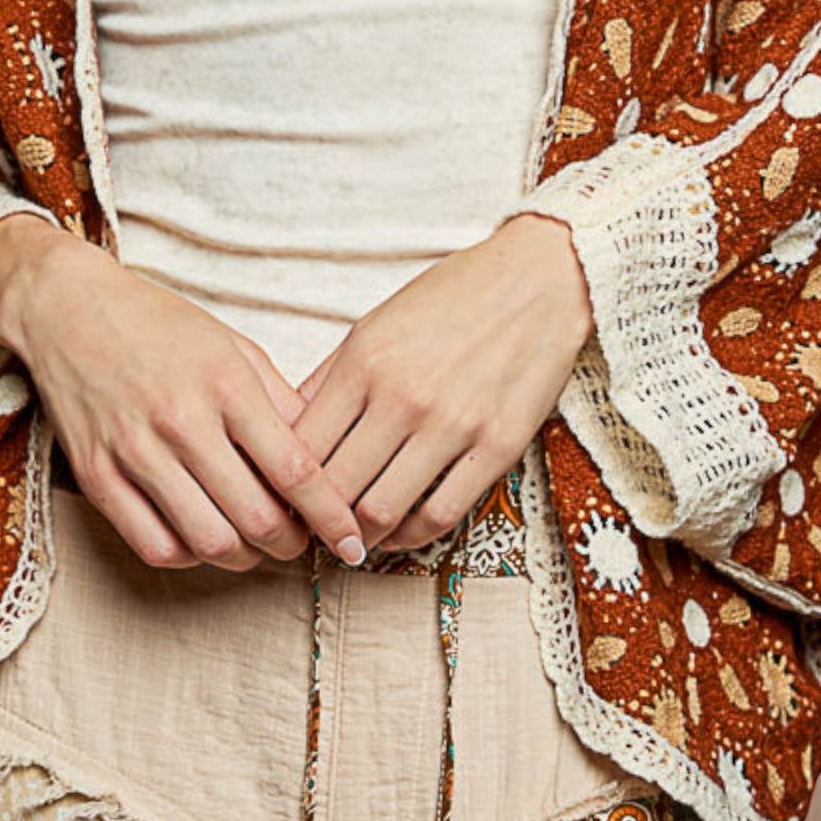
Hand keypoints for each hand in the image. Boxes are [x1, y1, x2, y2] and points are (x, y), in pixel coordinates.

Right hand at [0, 214, 368, 574]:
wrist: (70, 309)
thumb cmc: (161, 326)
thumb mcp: (233, 346)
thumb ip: (279, 402)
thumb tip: (322, 463)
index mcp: (225, 383)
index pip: (295, 470)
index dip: (331, 516)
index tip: (351, 541)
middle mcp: (181, 421)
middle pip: (256, 518)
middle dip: (292, 543)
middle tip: (301, 540)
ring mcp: (135, 452)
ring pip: (210, 542)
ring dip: (246, 557)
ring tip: (256, 542)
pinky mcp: (98, 477)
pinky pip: (156, 546)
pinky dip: (192, 556)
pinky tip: (206, 537)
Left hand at [289, 212, 594, 555]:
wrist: (536, 280)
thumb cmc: (452, 297)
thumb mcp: (376, 322)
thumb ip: (331, 377)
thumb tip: (288, 428)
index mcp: (366, 360)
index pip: (302, 447)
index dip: (284, 483)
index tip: (284, 497)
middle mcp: (404, 396)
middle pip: (336, 488)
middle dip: (316, 519)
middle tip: (313, 529)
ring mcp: (453, 425)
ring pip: (382, 512)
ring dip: (359, 537)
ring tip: (351, 539)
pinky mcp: (497, 447)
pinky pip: (441, 515)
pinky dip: (410, 536)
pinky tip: (398, 531)